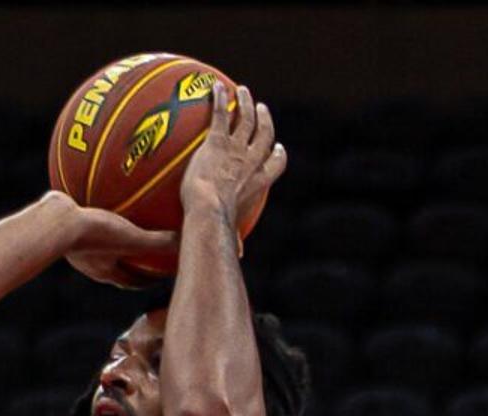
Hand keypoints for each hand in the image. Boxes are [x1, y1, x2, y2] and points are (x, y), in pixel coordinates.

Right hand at [54, 193, 177, 287]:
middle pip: (115, 265)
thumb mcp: (131, 238)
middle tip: (144, 256)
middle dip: (130, 262)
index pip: (132, 281)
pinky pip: (84, 220)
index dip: (147, 281)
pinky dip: (95, 213)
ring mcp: (74, 247)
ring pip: (98, 245)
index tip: (160, 275)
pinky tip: (99, 193)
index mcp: (105, 270)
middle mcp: (89, 263)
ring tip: (120, 224)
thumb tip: (185, 243)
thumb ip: (157, 243)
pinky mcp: (63, 227)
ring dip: (111, 239)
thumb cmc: (91, 234)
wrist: (53, 222)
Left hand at [174, 77, 287, 242]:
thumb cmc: (217, 227)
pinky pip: (221, 114)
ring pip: (246, 118)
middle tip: (261, 109)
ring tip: (243, 92)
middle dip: (265, 119)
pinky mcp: (217, 142)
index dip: (278, 153)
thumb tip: (237, 257)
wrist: (208, 212)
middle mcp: (252, 161)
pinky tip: (215, 87)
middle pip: (265, 134)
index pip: (276, 163)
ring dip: (246, 103)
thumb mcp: (230, 234)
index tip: (278, 146)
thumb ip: (235, 242)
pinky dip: (220, 99)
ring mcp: (236, 149)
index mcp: (259, 182)